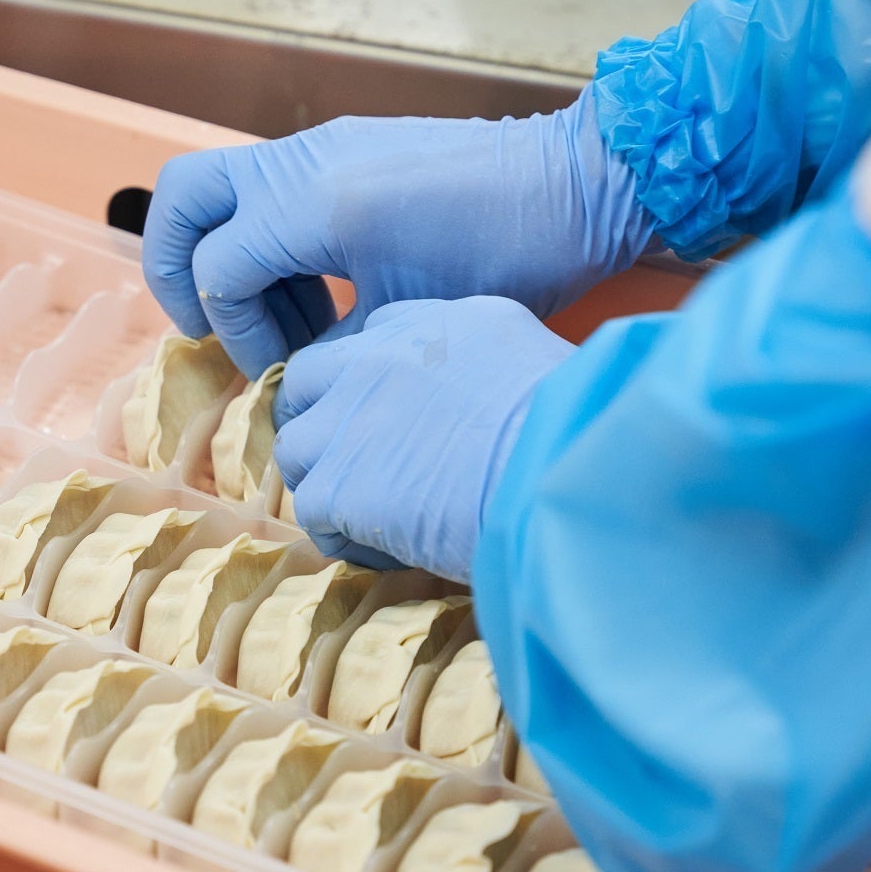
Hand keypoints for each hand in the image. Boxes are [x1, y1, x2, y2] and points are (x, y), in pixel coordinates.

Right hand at [143, 95, 652, 378]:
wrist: (578, 187)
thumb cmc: (511, 255)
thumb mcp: (412, 318)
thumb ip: (333, 344)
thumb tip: (292, 378)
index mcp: (315, 203)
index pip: (217, 268)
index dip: (233, 331)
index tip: (277, 369)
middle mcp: (304, 162)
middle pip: (180, 199)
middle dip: (177, 269)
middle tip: (217, 326)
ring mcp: (323, 148)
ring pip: (219, 194)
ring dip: (232, 262)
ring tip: (291, 329)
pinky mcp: (346, 150)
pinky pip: (270, 192)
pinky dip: (269, 244)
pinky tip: (321, 299)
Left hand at [273, 297, 573, 581]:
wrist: (560, 474)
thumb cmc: (573, 427)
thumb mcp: (528, 354)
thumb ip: (481, 361)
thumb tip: (474, 395)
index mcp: (430, 322)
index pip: (369, 340)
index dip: (369, 382)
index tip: (390, 415)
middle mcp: (375, 359)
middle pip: (309, 380)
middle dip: (319, 416)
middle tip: (350, 460)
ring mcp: (347, 420)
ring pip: (297, 448)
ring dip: (326, 479)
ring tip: (370, 513)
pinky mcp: (336, 484)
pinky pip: (312, 512)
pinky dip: (341, 535)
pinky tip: (385, 548)